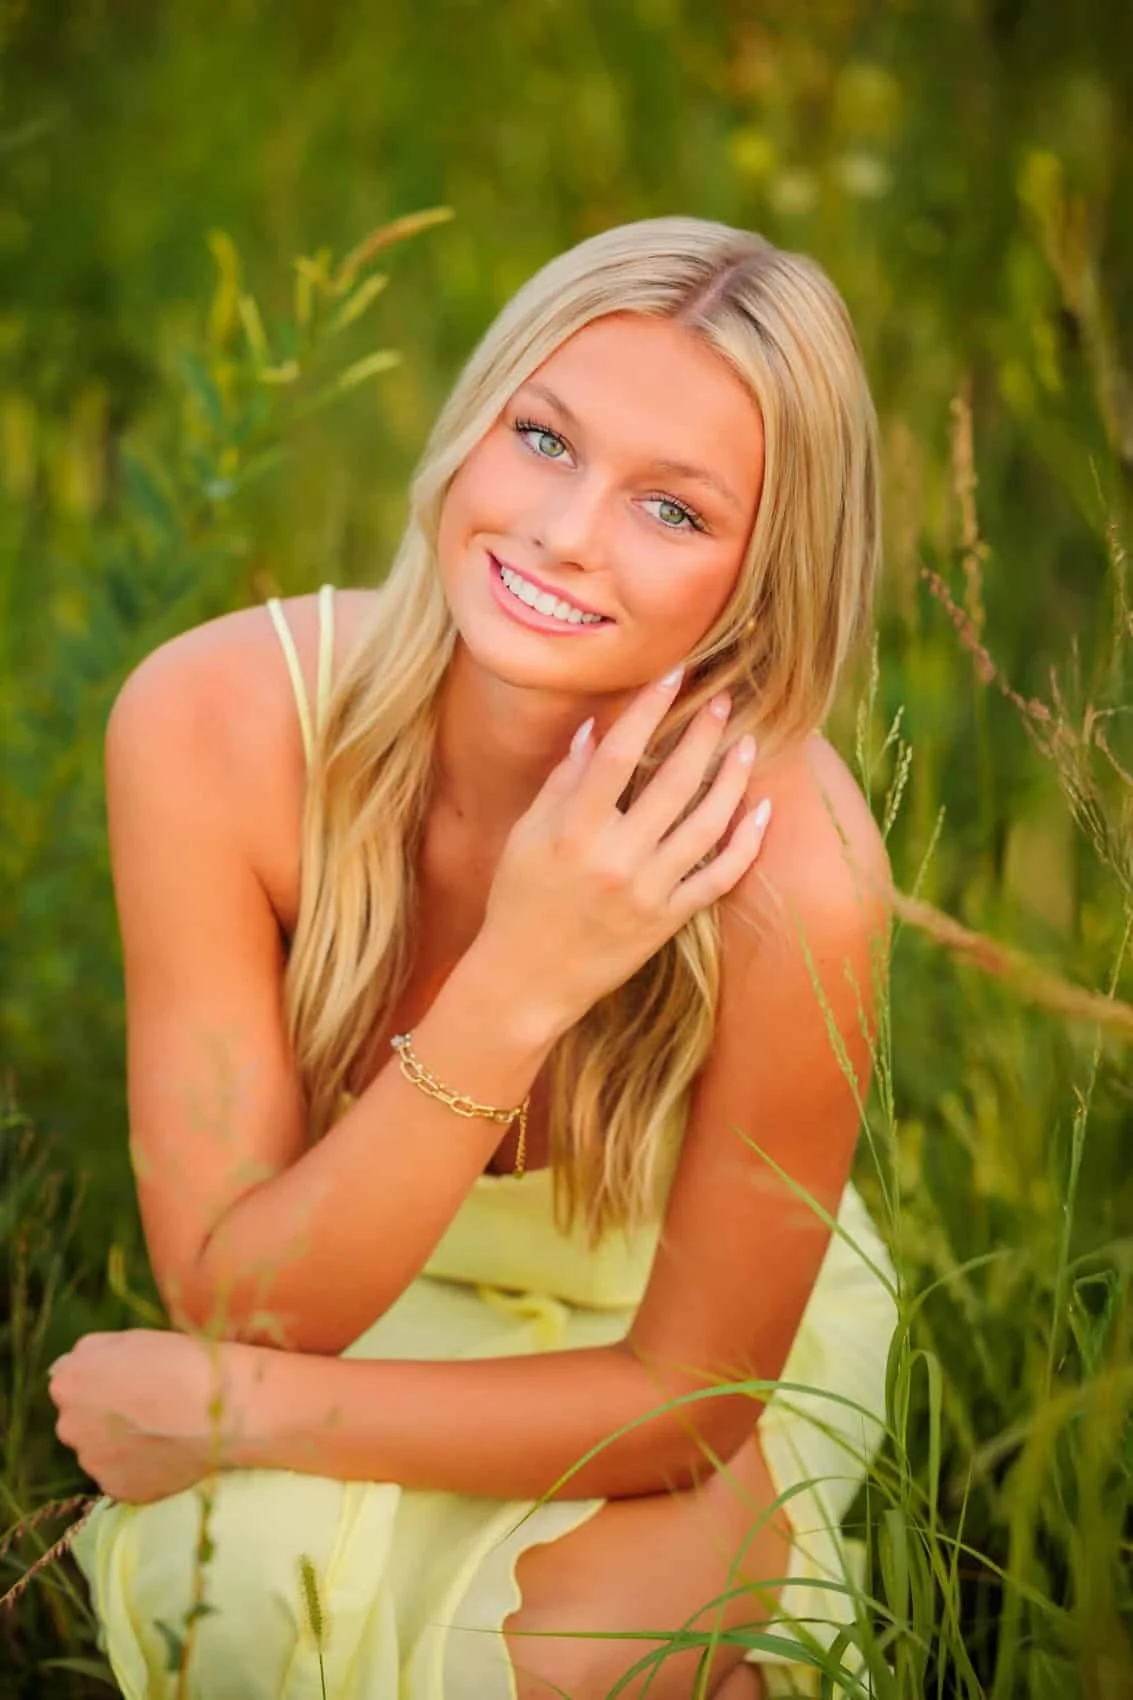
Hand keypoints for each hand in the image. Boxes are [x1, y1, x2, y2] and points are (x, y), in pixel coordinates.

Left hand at [47, 1329, 246, 1503]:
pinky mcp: (116, 1490)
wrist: (223, 1409)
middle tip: (149, 1407)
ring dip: (122, 1444)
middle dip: (105, 1416)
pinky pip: (123, 1476)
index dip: (104, 1381)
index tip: (133, 1381)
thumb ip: (93, 1353)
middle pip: (81, 1420)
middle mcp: (69, 1426)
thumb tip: (74, 1368)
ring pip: (102, 1451)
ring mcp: (92, 1463)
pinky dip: (140, 1468)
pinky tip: (169, 1453)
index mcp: (68, 1382)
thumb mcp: (132, 1338)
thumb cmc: (182, 1361)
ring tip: (164, 1431)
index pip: (72, 1383)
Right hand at [477, 670, 770, 1033]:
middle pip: (673, 781)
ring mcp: (647, 892)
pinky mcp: (668, 921)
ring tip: (748, 746)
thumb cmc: (518, 901)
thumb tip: (596, 732)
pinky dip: (745, 844)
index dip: (649, 709)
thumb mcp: (525, 837)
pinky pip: (718, 877)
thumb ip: (562, 784)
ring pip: (707, 824)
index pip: (619, 755)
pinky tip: (761, 812)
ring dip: (733, 779)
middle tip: (724, 700)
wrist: (526, 981)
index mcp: (573, 832)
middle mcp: (615, 859)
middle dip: (703, 733)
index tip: (674, 673)